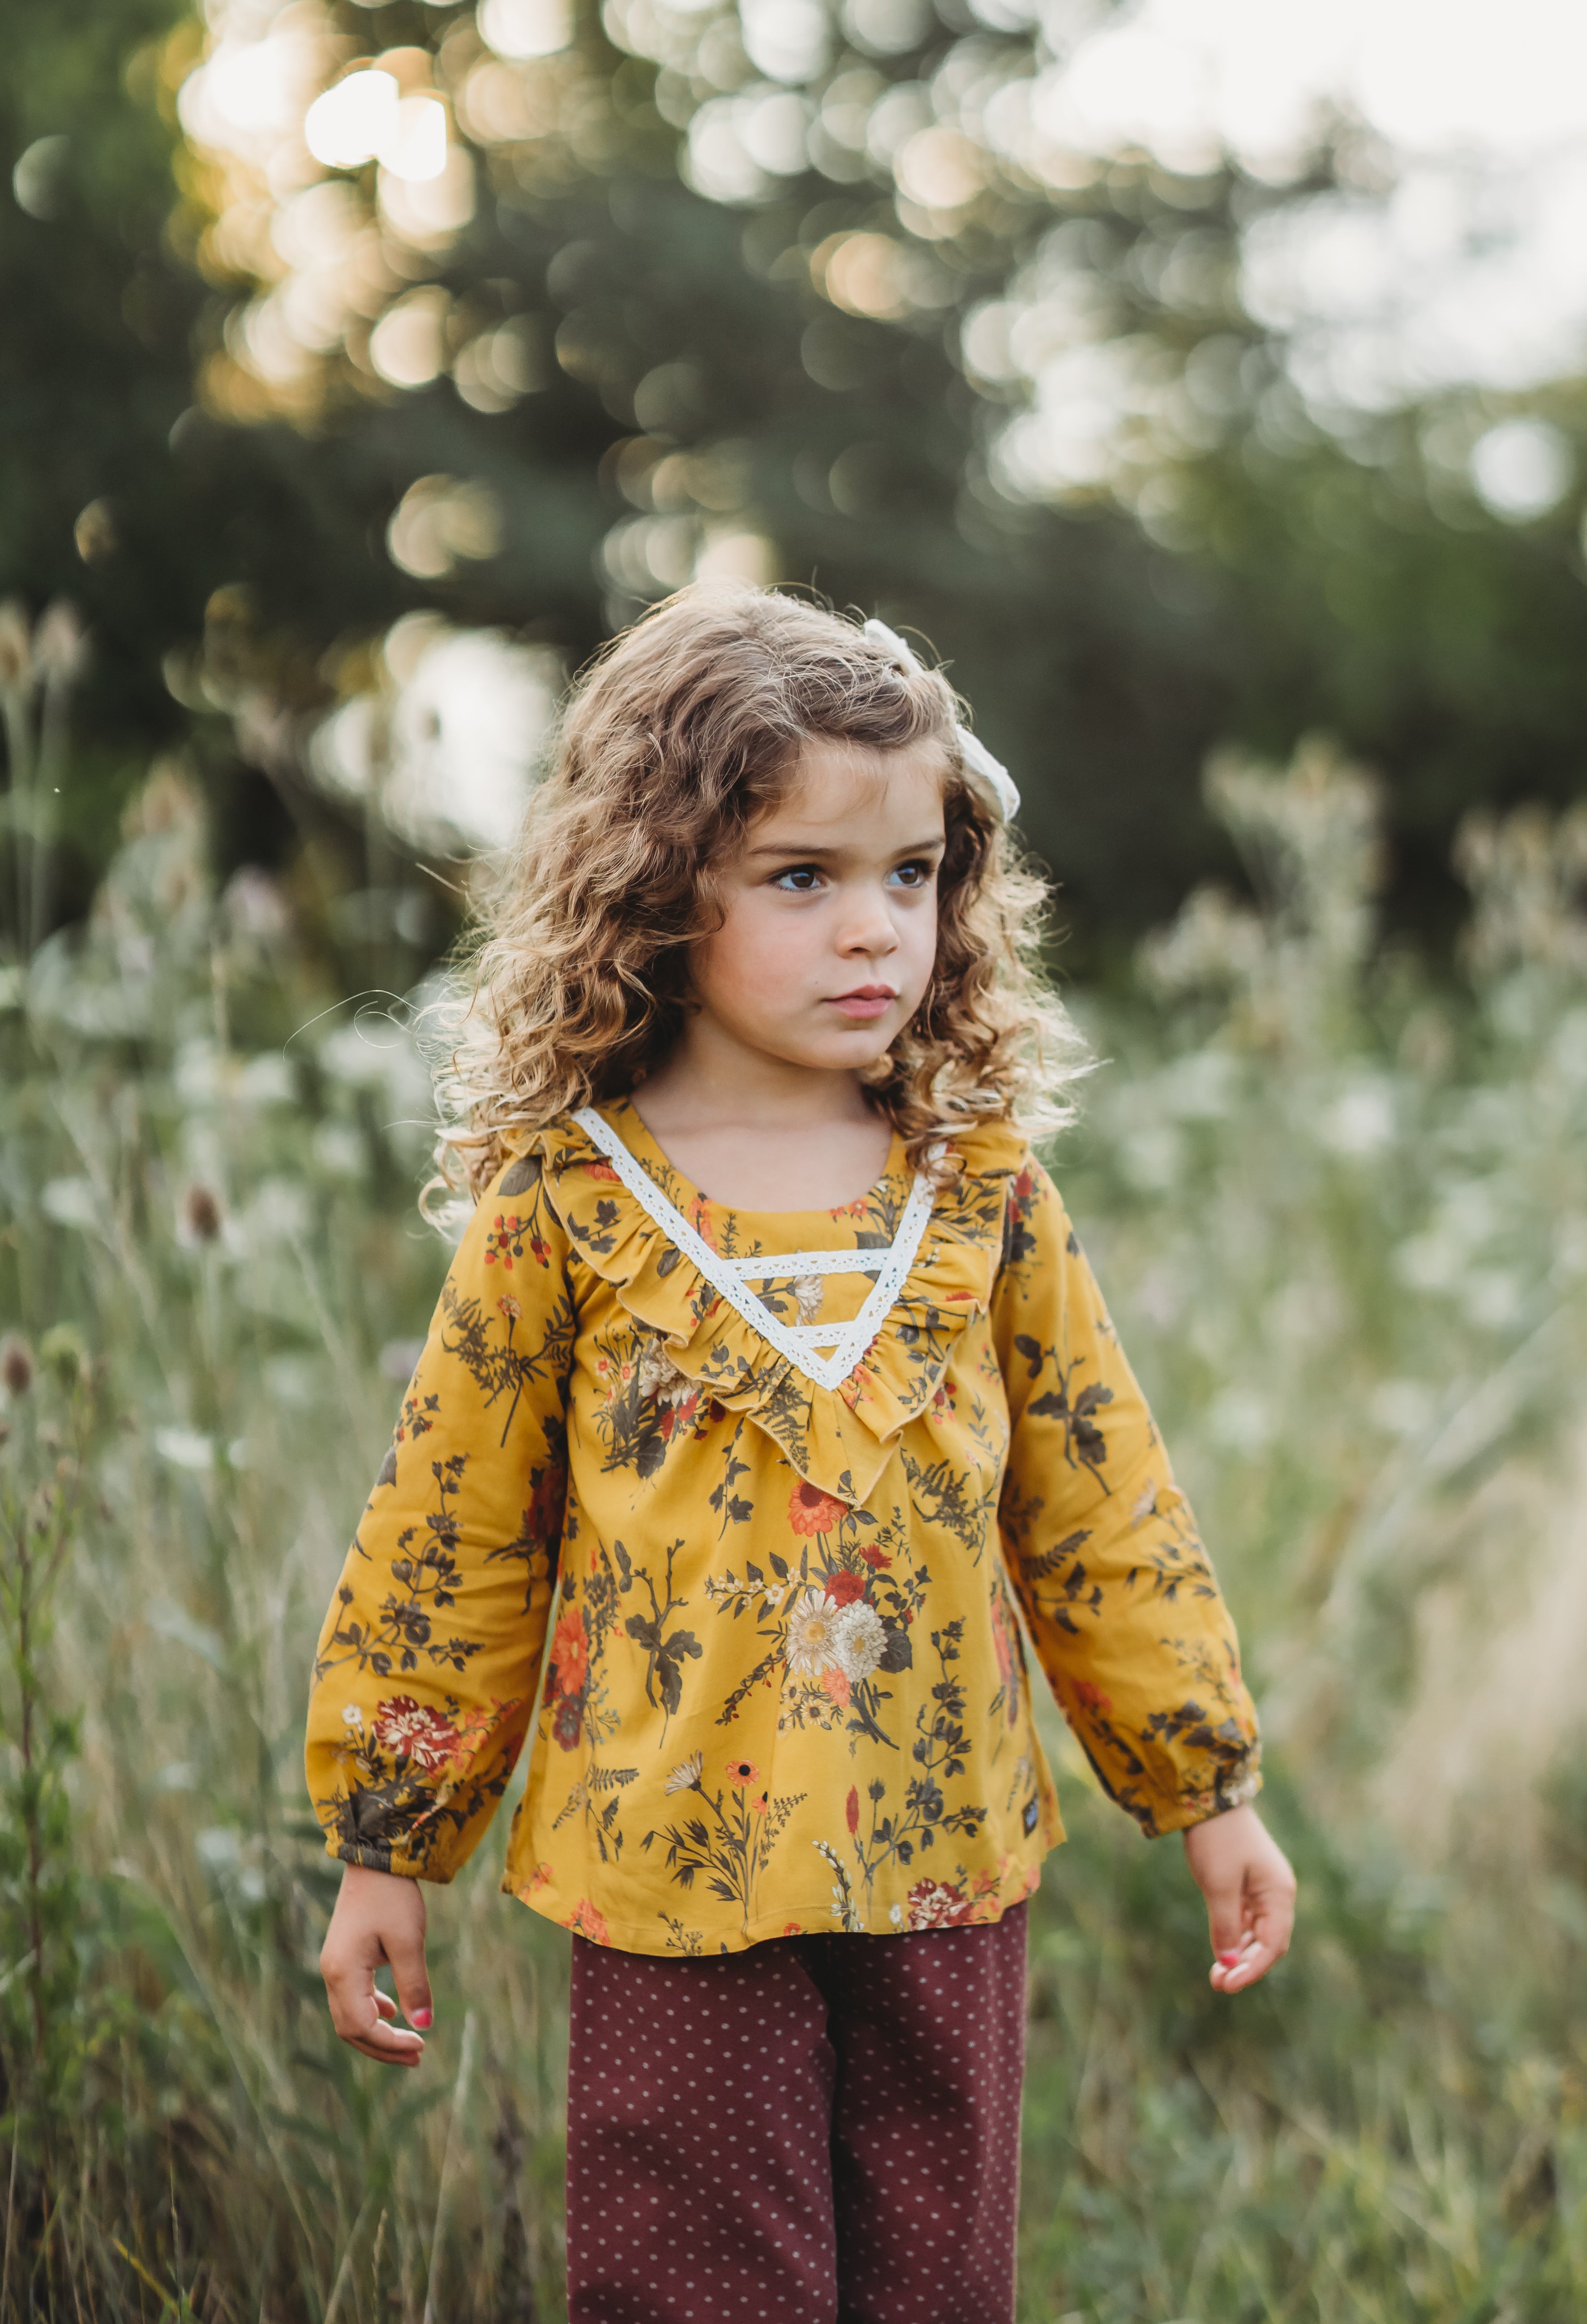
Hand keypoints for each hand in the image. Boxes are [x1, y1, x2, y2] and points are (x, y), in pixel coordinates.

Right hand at [320, 1863, 432, 2066]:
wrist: (375, 1857)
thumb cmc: (393, 1896)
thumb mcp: (409, 1941)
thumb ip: (414, 1985)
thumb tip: (424, 2026)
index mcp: (343, 1972)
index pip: (362, 2026)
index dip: (389, 2043)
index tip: (421, 2045)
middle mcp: (332, 1973)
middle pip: (351, 2029)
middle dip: (383, 2046)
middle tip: (418, 2055)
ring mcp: (335, 1965)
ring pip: (350, 2016)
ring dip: (378, 2032)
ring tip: (411, 2042)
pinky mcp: (344, 1957)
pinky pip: (353, 1997)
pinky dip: (372, 2011)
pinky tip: (393, 2010)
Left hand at [1181, 1802, 1295, 1994]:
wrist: (1207, 1799)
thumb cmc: (1217, 1839)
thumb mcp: (1218, 1886)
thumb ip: (1225, 1926)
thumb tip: (1229, 1963)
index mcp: (1279, 1893)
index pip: (1273, 1944)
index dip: (1252, 1969)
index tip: (1229, 1985)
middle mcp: (1276, 1893)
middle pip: (1267, 1942)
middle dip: (1245, 1965)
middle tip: (1219, 1985)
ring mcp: (1261, 1888)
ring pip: (1254, 1933)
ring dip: (1238, 1954)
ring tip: (1216, 1976)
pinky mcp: (1245, 1883)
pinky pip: (1244, 1919)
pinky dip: (1233, 1936)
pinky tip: (1220, 1952)